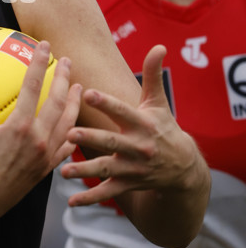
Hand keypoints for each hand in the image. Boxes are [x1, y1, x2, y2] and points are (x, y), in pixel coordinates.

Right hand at [0, 42, 80, 223]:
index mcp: (20, 127)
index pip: (33, 86)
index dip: (39, 63)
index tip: (44, 46)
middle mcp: (38, 139)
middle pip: (58, 101)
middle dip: (64, 78)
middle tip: (67, 60)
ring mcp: (46, 155)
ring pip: (68, 123)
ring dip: (75, 103)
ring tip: (79, 87)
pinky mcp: (47, 168)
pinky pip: (66, 147)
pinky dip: (72, 133)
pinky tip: (74, 125)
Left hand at [60, 44, 205, 206]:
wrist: (184, 167)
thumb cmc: (162, 127)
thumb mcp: (158, 102)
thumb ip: (153, 75)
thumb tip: (159, 46)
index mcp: (142, 123)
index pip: (122, 110)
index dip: (106, 102)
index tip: (86, 92)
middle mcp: (138, 147)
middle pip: (112, 142)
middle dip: (92, 138)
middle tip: (70, 132)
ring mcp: (133, 168)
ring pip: (107, 170)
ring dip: (85, 172)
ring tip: (64, 171)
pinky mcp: (129, 185)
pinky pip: (108, 193)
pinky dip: (90, 199)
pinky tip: (71, 201)